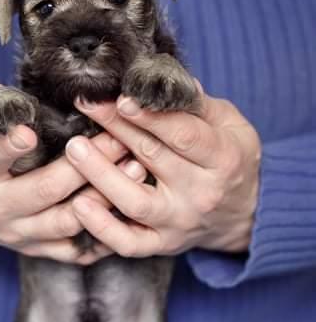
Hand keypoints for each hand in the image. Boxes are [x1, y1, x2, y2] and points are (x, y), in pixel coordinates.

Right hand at [0, 109, 146, 264]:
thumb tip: (10, 91)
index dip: (8, 147)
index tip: (28, 132)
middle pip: (44, 190)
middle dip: (86, 164)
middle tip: (119, 138)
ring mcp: (14, 234)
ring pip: (65, 221)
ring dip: (104, 196)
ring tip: (137, 169)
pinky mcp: (31, 250)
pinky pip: (72, 250)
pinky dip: (101, 234)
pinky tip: (128, 213)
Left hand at [64, 82, 261, 257]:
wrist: (245, 215)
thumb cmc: (231, 159)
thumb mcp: (231, 125)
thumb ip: (197, 104)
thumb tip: (164, 78)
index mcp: (222, 159)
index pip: (182, 134)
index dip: (149, 116)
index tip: (120, 98)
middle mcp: (200, 193)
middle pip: (151, 158)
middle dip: (115, 128)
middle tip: (85, 104)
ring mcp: (178, 222)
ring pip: (134, 202)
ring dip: (100, 175)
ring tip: (74, 149)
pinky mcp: (161, 244)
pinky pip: (128, 243)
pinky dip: (102, 228)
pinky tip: (78, 206)